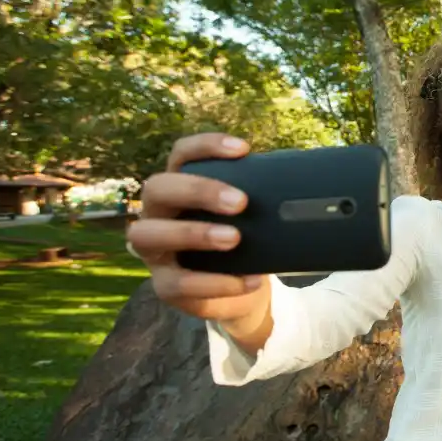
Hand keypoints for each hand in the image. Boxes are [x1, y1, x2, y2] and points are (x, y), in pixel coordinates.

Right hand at [127, 133, 269, 328]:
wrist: (243, 293)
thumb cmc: (245, 244)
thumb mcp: (251, 220)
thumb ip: (259, 200)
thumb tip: (295, 187)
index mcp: (180, 188)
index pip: (181, 155)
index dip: (205, 147)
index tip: (243, 150)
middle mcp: (158, 214)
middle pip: (157, 188)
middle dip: (198, 190)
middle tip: (240, 202)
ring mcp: (154, 250)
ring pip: (147, 234)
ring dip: (193, 233)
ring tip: (234, 239)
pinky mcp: (163, 285)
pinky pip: (178, 283)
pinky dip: (215, 282)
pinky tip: (249, 280)